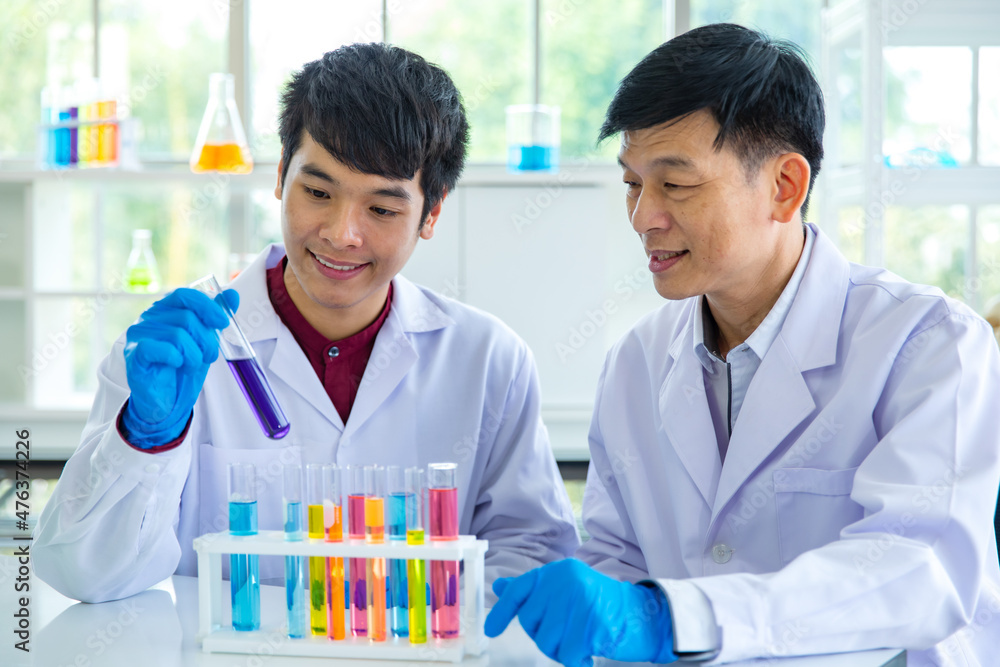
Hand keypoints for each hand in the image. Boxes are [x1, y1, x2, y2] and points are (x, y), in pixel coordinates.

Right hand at [122, 287, 237, 447]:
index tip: (223, 323)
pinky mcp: (134, 354)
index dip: (208, 307)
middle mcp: (149, 317)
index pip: (186, 295)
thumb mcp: (204, 339)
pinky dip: (177, 359)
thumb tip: (232, 294)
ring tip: (191, 365)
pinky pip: (162, 349)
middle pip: (187, 318)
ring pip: (178, 335)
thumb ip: (215, 317)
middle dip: (206, 340)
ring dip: (194, 355)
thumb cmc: (182, 366)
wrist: (165, 399)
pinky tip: (176, 366)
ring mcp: (138, 334)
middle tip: (207, 356)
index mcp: (166, 309)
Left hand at [484, 559, 676, 666]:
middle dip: (545, 636)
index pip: (521, 590)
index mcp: (559, 571)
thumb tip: (501, 586)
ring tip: (580, 641)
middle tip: (567, 634)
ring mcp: (582, 601)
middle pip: (532, 623)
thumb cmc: (602, 605)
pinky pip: (568, 654)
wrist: (644, 616)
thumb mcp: (566, 589)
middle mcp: (568, 581)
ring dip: (562, 650)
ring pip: (548, 642)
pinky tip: (589, 651)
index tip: (491, 630)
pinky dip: (577, 660)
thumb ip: (533, 590)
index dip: (503, 611)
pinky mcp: (595, 624)